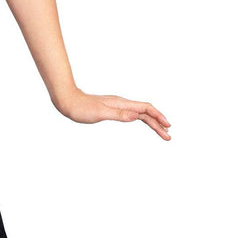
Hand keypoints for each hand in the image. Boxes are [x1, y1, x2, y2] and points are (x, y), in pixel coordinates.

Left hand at [56, 88, 170, 139]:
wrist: (68, 101)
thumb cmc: (81, 108)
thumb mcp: (100, 113)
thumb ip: (118, 114)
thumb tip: (136, 116)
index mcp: (121, 104)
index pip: (145, 108)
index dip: (158, 117)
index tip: (167, 126)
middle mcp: (122, 104)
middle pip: (146, 112)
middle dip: (158, 124)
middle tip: (168, 136)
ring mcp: (118, 107)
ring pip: (141, 114)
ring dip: (152, 123)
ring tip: (162, 132)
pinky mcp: (114, 110)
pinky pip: (133, 115)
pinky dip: (142, 120)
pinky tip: (145, 123)